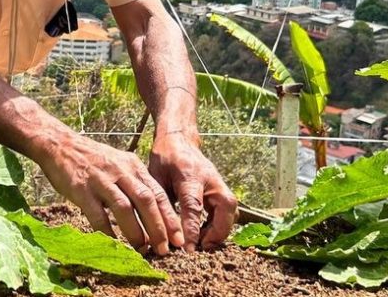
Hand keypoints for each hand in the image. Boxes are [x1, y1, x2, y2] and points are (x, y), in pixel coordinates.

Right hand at [37, 133, 183, 253]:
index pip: (158, 193)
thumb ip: (135, 184)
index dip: (170, 217)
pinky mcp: (82, 189)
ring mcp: (101, 180)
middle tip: (164, 250)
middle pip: (146, 200)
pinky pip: (97, 214)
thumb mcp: (120, 164)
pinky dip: (107, 231)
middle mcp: (121, 172)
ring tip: (142, 249)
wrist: (60, 144)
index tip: (177, 238)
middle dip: (158, 227)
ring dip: (136, 231)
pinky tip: (114, 244)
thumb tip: (152, 215)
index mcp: (133, 166)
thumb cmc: (93, 159)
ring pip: (124, 207)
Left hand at [148, 133, 236, 250]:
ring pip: (231, 209)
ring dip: (221, 229)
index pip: (194, 205)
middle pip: (226, 206)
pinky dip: (220, 224)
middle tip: (202, 247)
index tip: (188, 248)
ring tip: (203, 243)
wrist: (178, 139)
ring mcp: (219, 182)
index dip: (192, 228)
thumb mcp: (156, 178)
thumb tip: (162, 233)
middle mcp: (210, 178)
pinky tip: (205, 233)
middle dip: (219, 231)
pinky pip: (228, 209)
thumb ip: (162, 203)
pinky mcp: (221, 188)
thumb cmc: (164, 158)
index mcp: (190, 175)